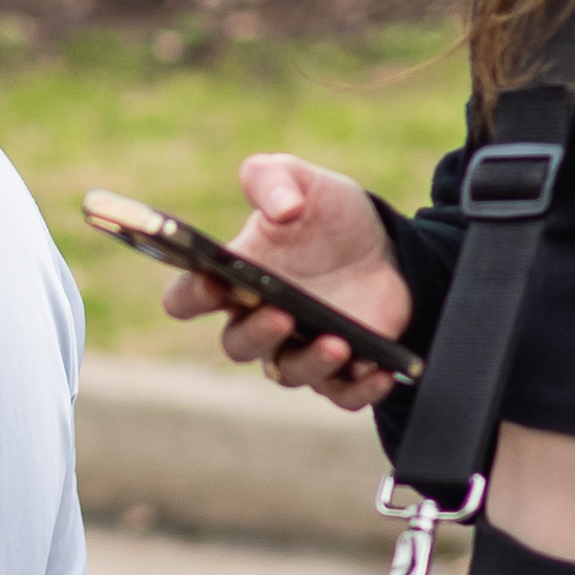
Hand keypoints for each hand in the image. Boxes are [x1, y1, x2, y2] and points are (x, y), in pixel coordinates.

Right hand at [168, 158, 415, 413]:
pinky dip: (359, 389)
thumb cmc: (330, 217)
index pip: (187, 298)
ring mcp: (299, 348)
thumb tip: (281, 208)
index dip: (192, 295)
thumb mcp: (305, 182)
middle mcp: (259, 320)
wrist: (387, 247)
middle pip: (238, 345)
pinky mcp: (342, 369)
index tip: (212, 283)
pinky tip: (378, 370)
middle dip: (257, 333)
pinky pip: (342, 394)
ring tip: (339, 343)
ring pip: (288, 374)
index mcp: (235, 279)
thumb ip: (276, 180)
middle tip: (282, 314)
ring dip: (311, 362)